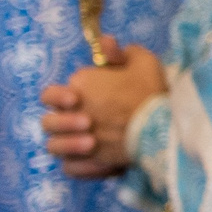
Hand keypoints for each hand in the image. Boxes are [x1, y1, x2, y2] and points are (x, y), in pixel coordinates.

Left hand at [38, 39, 164, 178]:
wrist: (163, 126)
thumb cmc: (151, 91)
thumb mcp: (142, 60)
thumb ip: (120, 51)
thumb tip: (106, 43)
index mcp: (80, 86)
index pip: (50, 94)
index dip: (60, 97)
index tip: (76, 100)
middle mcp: (72, 114)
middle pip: (48, 123)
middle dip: (61, 122)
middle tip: (85, 124)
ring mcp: (78, 141)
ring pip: (54, 147)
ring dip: (65, 144)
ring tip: (87, 143)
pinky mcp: (90, 162)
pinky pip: (70, 167)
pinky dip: (77, 165)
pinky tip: (90, 160)